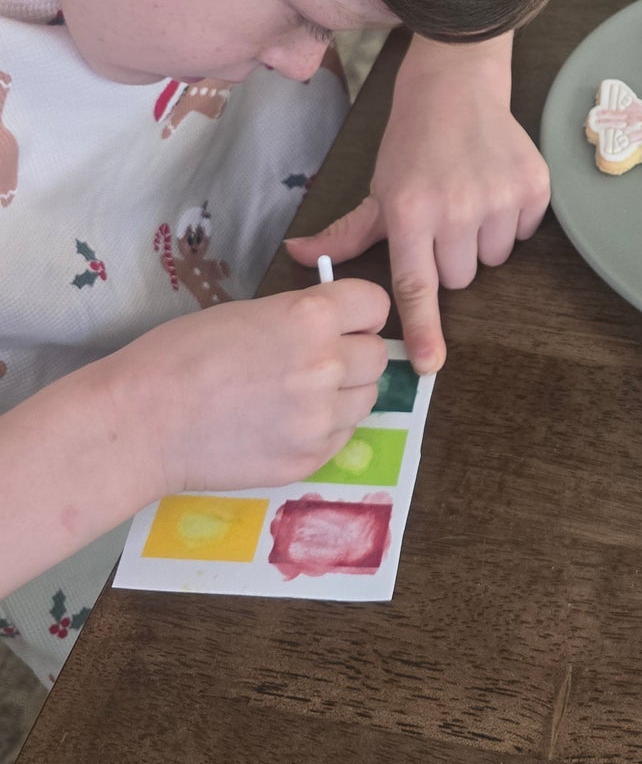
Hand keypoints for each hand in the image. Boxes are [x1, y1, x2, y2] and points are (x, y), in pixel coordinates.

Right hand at [112, 282, 390, 497]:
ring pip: (366, 399)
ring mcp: (321, 418)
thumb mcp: (246, 313)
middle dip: (354, 355)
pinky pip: (342, 436)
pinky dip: (324, 429)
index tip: (345, 322)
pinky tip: (284, 424)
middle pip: (377, 356)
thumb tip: (332, 325)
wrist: (142, 422)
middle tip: (317, 362)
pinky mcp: (310, 459)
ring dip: (344, 394)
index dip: (360, 313)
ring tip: (298, 395)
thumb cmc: (179, 356)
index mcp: (310, 318)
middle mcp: (326, 366)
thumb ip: (299, 319)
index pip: (375, 305)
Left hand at [286, 35, 548, 373]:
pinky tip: (495, 187)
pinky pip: (525, 233)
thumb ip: (347, 233)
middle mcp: (456, 209)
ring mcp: (499, 198)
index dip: (424, 329)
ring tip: (470, 200)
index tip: (431, 365)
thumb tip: (297, 255)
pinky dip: (512, 219)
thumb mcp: (377, 188)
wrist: (457, 87)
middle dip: (451, 258)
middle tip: (443, 219)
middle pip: (460, 278)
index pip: (416, 285)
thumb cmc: (411, 143)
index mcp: (410, 212)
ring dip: (483, 240)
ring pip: (495, 259)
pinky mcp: (534, 187)